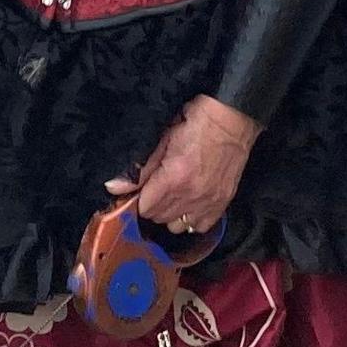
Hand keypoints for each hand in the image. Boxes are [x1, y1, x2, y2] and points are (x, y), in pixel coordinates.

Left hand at [108, 95, 259, 236]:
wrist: (232, 119)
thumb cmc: (196, 123)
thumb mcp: (163, 139)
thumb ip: (140, 168)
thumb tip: (114, 188)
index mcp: (173, 178)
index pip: (144, 209)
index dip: (138, 199)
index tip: (140, 190)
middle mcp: (191, 195)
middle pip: (158, 217)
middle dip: (152, 205)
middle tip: (156, 188)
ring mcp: (208, 202)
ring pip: (177, 226)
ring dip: (170, 214)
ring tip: (173, 195)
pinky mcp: (222, 203)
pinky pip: (200, 226)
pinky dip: (192, 219)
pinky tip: (190, 203)